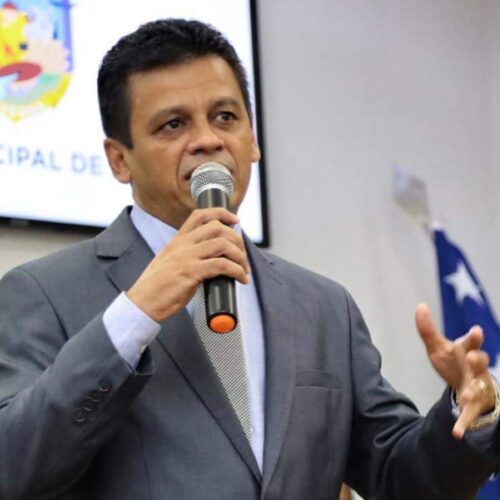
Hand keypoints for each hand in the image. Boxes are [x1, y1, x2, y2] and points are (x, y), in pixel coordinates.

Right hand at [127, 208, 249, 321]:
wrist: (141, 304)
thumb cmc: (156, 288)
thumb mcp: (169, 263)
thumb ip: (187, 256)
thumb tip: (212, 259)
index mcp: (177, 241)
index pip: (200, 216)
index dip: (221, 213)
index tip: (235, 220)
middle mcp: (182, 245)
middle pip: (217, 227)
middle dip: (237, 240)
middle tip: (242, 256)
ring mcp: (186, 258)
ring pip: (222, 244)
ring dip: (240, 256)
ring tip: (243, 270)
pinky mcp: (190, 273)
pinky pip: (222, 265)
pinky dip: (236, 271)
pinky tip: (240, 279)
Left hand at [415, 303, 495, 438]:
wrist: (466, 385)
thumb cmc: (453, 362)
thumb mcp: (438, 347)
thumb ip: (428, 330)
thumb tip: (420, 306)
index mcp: (467, 351)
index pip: (471, 342)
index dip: (474, 337)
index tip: (476, 331)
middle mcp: (476, 369)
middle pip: (480, 362)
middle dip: (477, 360)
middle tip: (472, 357)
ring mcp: (478, 387)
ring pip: (479, 388)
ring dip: (473, 391)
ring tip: (467, 395)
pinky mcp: (474, 406)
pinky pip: (470, 415)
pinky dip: (464, 424)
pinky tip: (456, 433)